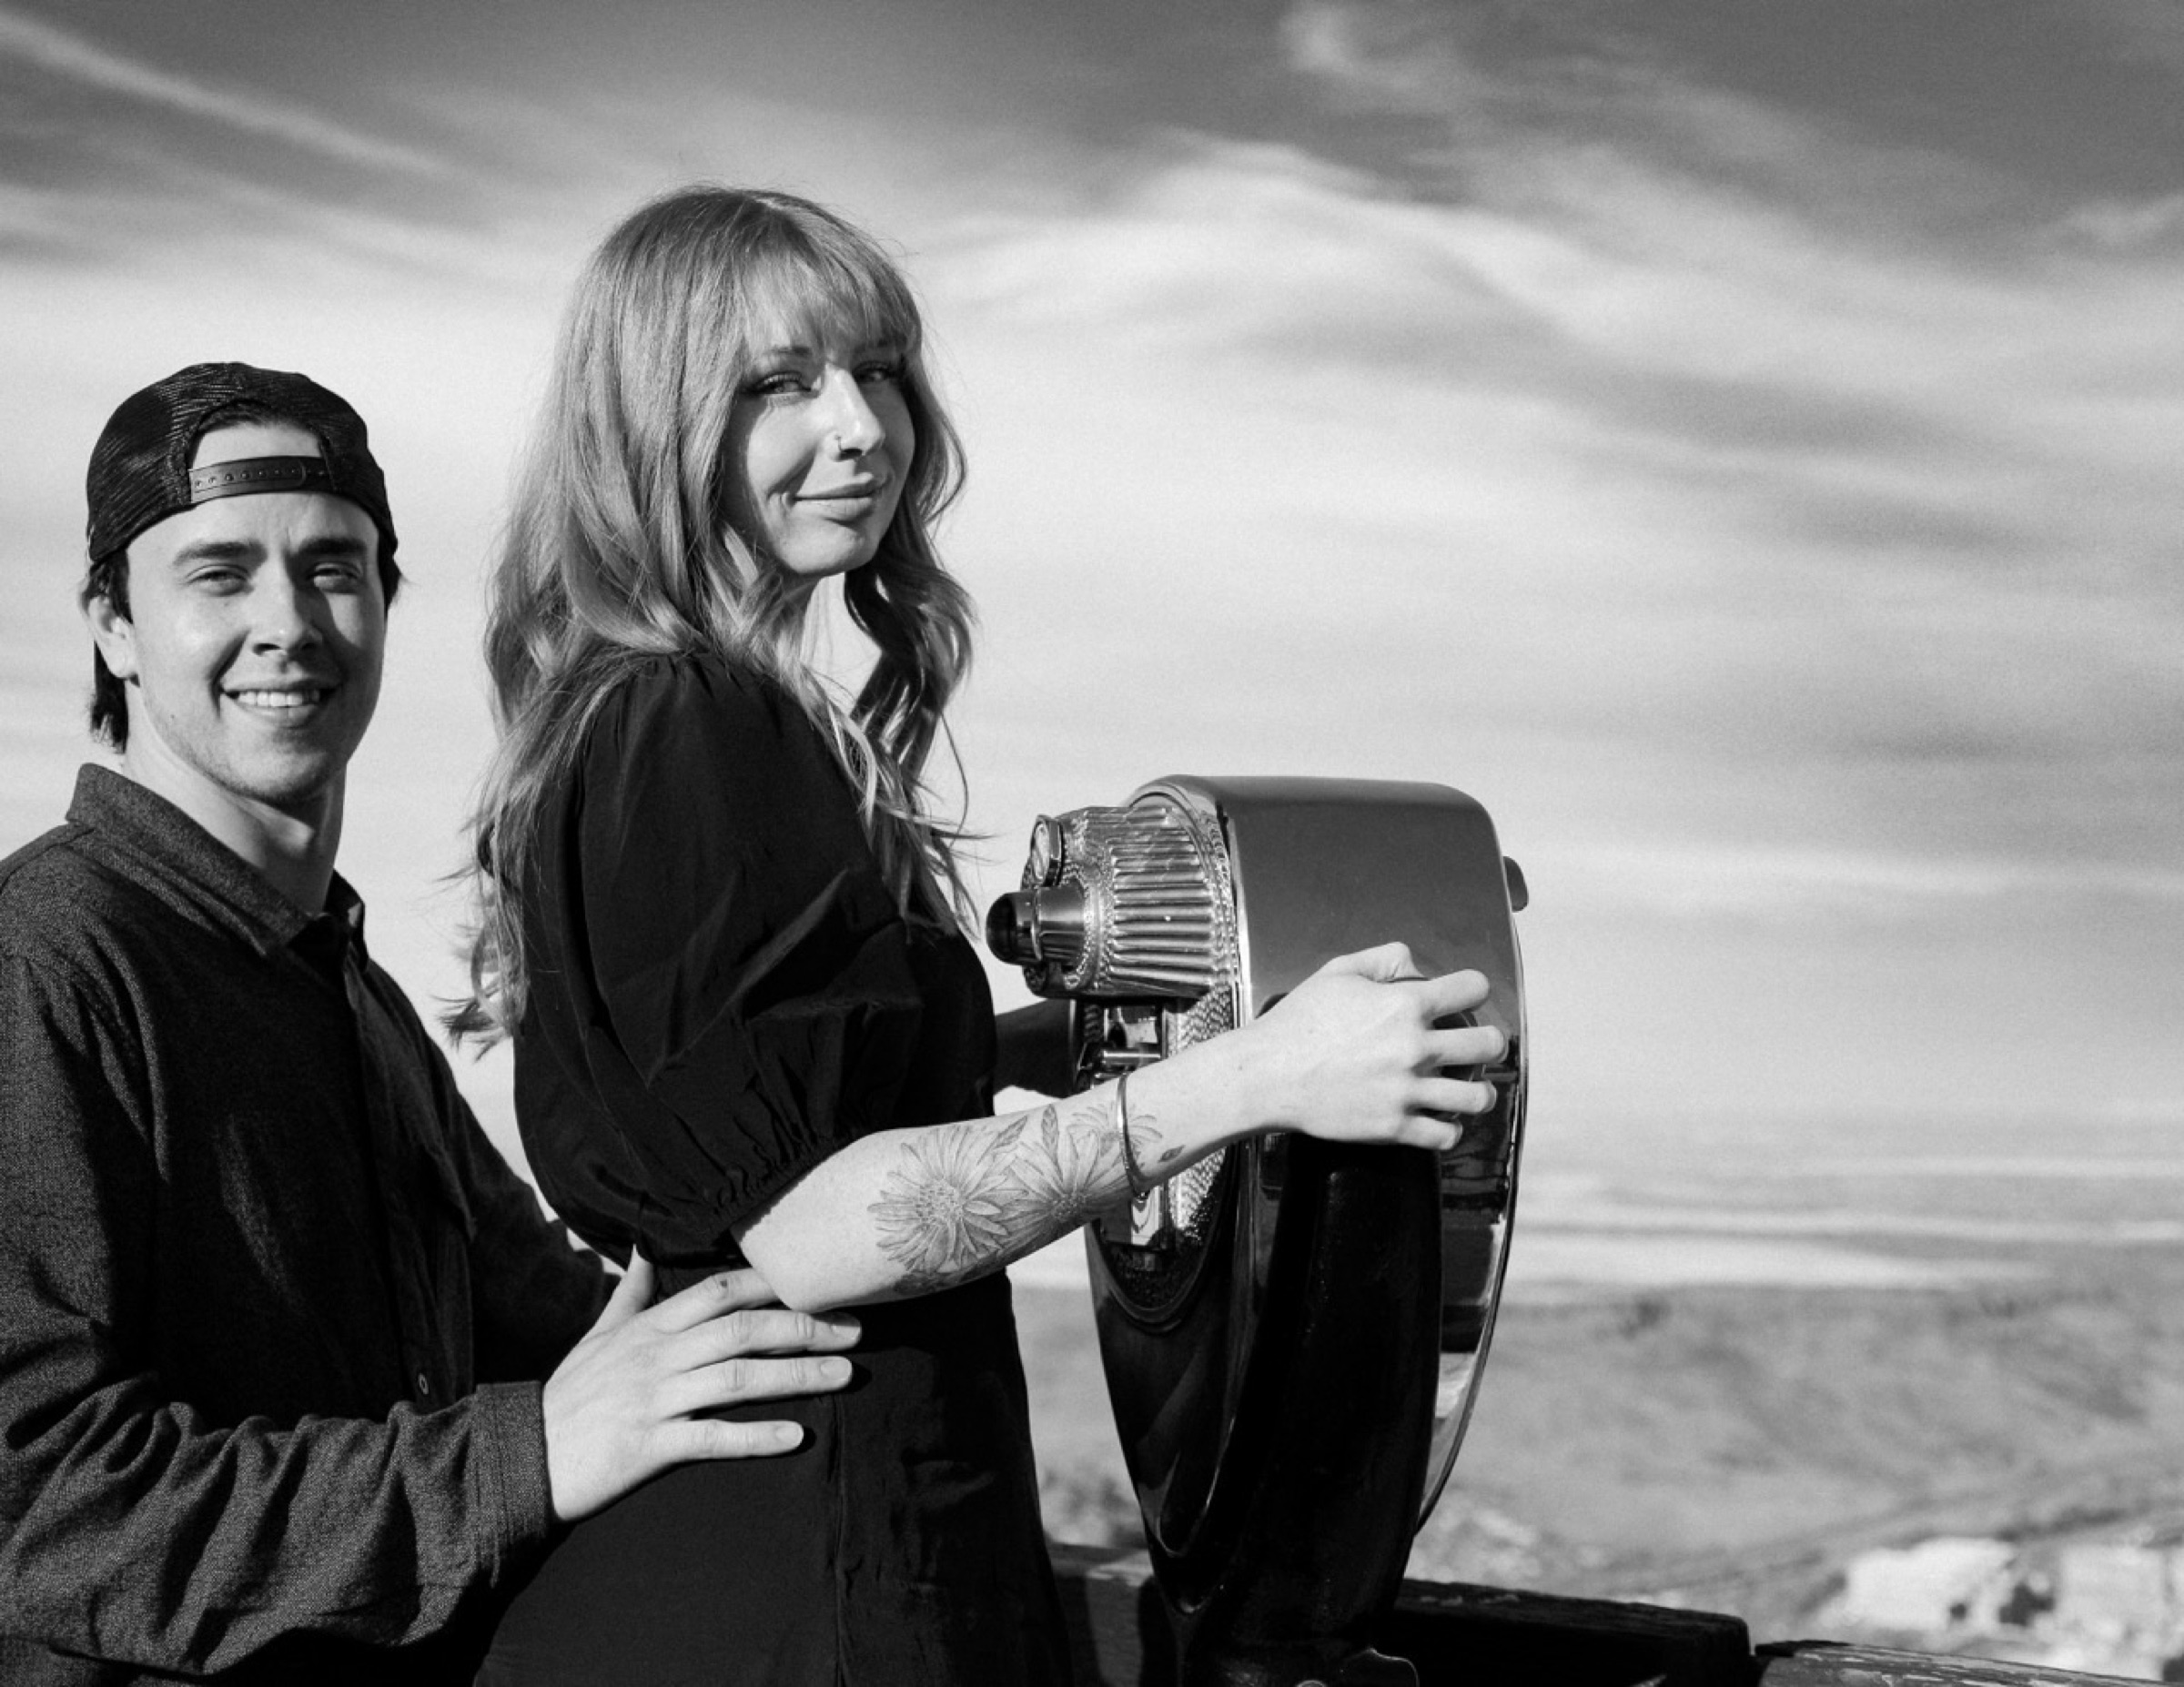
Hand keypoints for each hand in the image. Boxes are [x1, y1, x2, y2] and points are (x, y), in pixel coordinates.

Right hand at [540, 1255, 858, 1523]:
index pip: (718, 1290)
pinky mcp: (649, 1446)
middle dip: (804, 1326)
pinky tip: (796, 1436)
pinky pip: (712, 1438)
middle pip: (742, 1329)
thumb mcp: (598, 1335)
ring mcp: (654, 1400)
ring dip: (797, 1376)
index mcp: (650, 1327)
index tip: (820, 1284)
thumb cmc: (570, 1395)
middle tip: (856, 1330)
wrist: (522, 1456)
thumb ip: (631, 1294)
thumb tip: (646, 1246)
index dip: (773, 1284)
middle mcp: (657, 1356)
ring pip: (738, 1379)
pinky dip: (756, 1437)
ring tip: (845, 1375)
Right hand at [1239, 943, 1502, 1150]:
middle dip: (1491, 1043)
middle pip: (1488, 1044)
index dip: (1475, 988)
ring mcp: (1406, 1091)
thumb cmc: (1298, 1022)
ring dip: (1480, 1092)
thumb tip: (1416, 963)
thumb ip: (1383, 960)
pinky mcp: (1394, 1127)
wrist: (1266, 1075)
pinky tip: (1441, 1121)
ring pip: (1478, 1098)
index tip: (1469, 997)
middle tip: (1482, 1047)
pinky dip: (1449, 1130)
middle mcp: (1414, 1047)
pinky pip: (1445, 1136)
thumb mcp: (1337, 973)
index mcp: (1404, 1005)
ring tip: (1472, 1091)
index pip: (1472, 987)